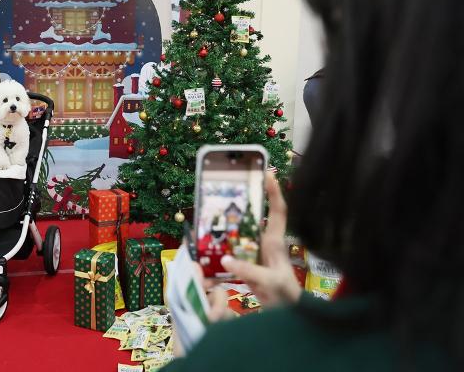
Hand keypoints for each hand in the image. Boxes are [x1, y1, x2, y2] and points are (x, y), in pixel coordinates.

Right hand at [219, 172, 301, 305]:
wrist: (287, 316)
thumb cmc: (285, 297)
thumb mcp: (269, 282)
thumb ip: (248, 271)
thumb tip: (227, 260)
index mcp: (274, 243)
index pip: (278, 211)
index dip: (274, 192)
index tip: (267, 173)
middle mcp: (264, 245)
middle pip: (253, 218)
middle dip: (240, 205)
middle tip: (224, 192)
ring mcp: (254, 256)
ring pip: (237, 237)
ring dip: (223, 231)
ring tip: (207, 222)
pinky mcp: (246, 268)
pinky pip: (228, 257)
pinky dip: (216, 258)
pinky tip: (203, 259)